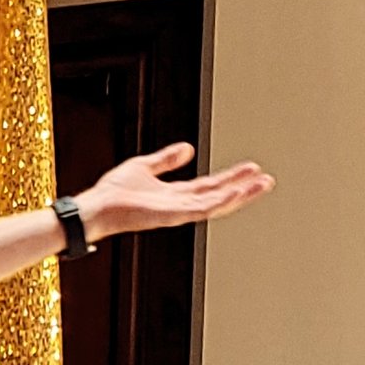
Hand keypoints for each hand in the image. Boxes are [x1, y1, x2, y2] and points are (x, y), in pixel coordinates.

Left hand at [77, 142, 271, 240]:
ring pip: (216, 204)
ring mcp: (177, 212)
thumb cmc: (113, 192)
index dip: (231, 177)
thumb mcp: (145, 166)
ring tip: (262, 185)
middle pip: (219, 195)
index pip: (210, 185)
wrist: (97, 207)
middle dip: (243, 187)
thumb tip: (188, 148)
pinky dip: (222, 201)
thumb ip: (166, 159)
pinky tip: (238, 192)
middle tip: (266, 180)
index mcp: (174, 194)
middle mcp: (180, 205)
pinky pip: (202, 208)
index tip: (251, 168)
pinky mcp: (172, 215)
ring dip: (240, 194)